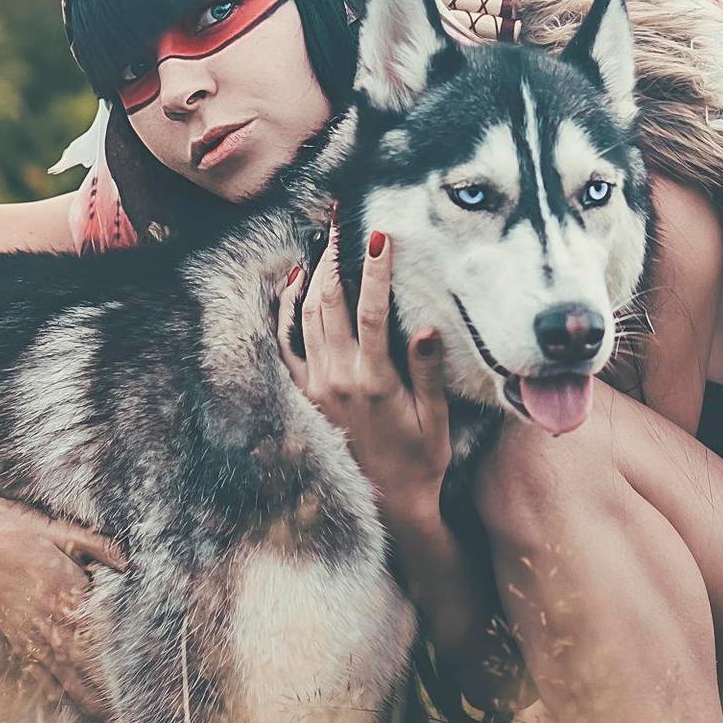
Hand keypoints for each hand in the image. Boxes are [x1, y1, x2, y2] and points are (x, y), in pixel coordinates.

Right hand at [0, 490, 127, 717]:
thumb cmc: (14, 529)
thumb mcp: (58, 529)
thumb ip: (95, 546)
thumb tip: (126, 562)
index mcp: (64, 583)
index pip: (98, 623)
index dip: (118, 645)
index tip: (139, 661)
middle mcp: (47, 610)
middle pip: (81, 653)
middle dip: (103, 678)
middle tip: (124, 699)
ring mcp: (27, 624)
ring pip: (58, 663)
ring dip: (80, 688)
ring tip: (100, 709)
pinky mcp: (11, 629)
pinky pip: (32, 660)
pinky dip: (46, 681)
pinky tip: (57, 696)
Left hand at [276, 220, 452, 520]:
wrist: (391, 501)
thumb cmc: (422, 457)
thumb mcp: (436, 416)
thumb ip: (427, 371)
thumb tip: (425, 327)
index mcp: (375, 380)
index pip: (372, 311)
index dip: (375, 270)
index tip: (380, 235)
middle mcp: (339, 378)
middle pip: (330, 303)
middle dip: (335, 257)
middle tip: (342, 221)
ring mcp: (317, 385)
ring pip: (306, 316)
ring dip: (314, 275)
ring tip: (325, 241)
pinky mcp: (306, 394)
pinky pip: (286, 345)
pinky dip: (286, 310)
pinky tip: (293, 282)